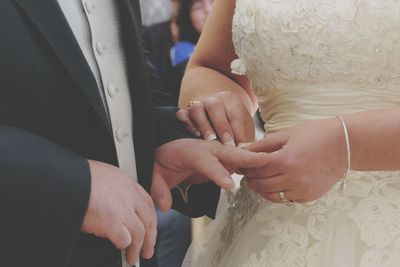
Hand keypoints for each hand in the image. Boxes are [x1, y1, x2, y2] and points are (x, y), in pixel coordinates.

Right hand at [81, 160, 156, 264]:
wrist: (65, 179)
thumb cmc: (79, 179)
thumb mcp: (104, 176)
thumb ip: (115, 190)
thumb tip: (116, 206)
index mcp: (127, 182)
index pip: (147, 203)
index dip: (150, 219)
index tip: (150, 229)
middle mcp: (128, 194)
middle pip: (148, 219)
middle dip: (150, 238)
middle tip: (147, 250)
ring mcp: (121, 208)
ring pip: (140, 232)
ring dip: (137, 248)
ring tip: (132, 257)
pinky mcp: (111, 220)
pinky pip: (125, 239)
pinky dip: (123, 245)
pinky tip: (118, 247)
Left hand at [151, 139, 268, 210]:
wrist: (167, 146)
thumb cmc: (161, 158)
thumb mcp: (154, 172)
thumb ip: (158, 188)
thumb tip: (165, 205)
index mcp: (190, 152)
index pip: (206, 162)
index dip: (218, 173)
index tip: (231, 185)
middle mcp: (206, 148)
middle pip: (228, 152)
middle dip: (246, 157)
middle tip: (265, 161)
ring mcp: (215, 151)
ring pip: (236, 154)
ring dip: (253, 158)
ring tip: (272, 162)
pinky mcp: (221, 156)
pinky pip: (237, 158)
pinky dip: (250, 162)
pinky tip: (264, 166)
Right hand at [176, 91, 254, 145]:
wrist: (218, 115)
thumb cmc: (234, 126)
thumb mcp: (244, 129)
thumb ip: (246, 138)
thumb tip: (248, 151)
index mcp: (232, 100)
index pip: (235, 113)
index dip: (237, 130)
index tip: (239, 146)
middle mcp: (214, 99)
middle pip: (215, 107)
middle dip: (221, 127)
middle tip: (226, 145)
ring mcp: (198, 104)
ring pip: (197, 109)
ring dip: (203, 124)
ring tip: (209, 140)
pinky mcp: (186, 111)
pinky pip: (182, 113)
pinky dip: (186, 122)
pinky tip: (193, 134)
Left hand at [242, 118, 347, 202]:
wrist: (346, 145)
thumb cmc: (317, 134)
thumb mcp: (288, 133)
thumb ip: (264, 144)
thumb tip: (244, 149)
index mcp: (286, 160)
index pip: (256, 168)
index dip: (246, 166)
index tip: (240, 164)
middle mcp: (294, 178)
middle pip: (261, 184)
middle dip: (250, 178)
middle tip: (246, 172)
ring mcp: (302, 190)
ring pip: (271, 195)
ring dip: (261, 188)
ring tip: (257, 179)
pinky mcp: (309, 197)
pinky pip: (286, 199)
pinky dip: (277, 193)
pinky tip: (275, 184)